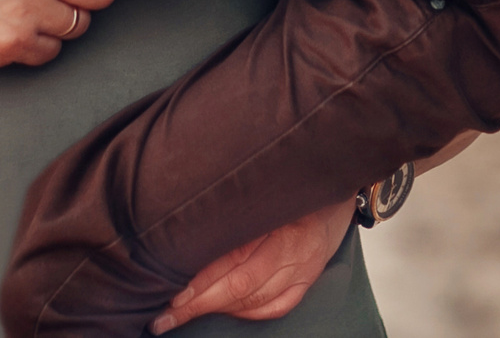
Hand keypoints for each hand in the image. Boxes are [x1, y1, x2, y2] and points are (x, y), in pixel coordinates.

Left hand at [151, 200, 355, 331]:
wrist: (332, 188)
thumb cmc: (289, 184)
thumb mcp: (262, 188)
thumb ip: (232, 207)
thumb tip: (187, 225)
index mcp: (278, 221)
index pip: (233, 259)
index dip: (201, 280)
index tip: (172, 293)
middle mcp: (291, 250)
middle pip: (240, 286)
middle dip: (199, 303)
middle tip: (166, 315)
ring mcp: (301, 270)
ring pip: (255, 300)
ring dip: (218, 310)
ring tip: (184, 314)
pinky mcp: (306, 283)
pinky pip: (275, 308)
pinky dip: (247, 314)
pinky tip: (225, 311)